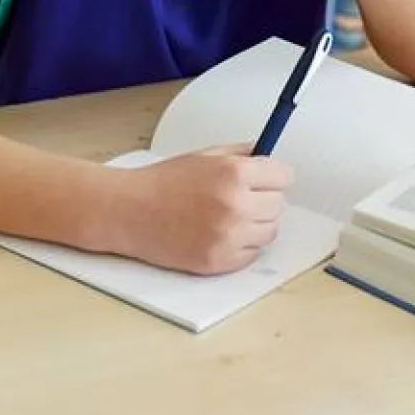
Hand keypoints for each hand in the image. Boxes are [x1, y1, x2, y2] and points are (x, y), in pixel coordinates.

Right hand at [111, 146, 292, 274]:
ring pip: (270, 231)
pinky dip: (242, 246)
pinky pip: (252, 254)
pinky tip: (220, 233)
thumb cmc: (164, 182)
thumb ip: (242, 153)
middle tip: (241, 197)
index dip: (274, 176)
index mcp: (234, 173)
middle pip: (279, 204)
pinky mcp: (219, 261)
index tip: (267, 178)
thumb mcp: (205, 155)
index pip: (284, 176)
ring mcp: (228, 236)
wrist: (130, 211)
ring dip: (256, 224)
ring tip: (228, 216)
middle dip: (264, 199)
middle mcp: (236, 205)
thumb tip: (269, 155)